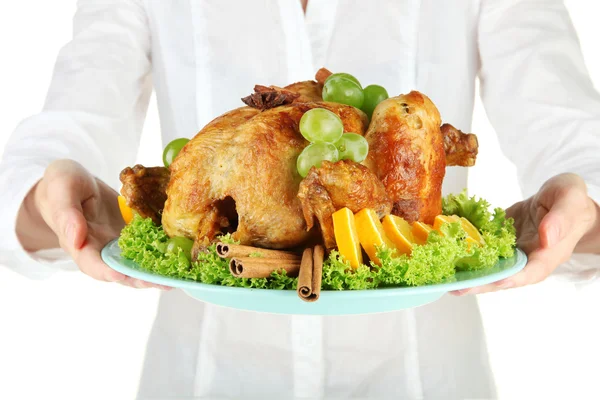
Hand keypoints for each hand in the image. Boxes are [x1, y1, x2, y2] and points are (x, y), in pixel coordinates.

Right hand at [17, 159, 170, 289]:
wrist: (74, 182)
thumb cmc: (63, 185)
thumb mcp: (62, 190)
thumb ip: (67, 214)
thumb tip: (76, 239)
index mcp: (80, 244)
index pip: (92, 264)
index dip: (107, 271)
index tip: (121, 274)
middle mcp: (101, 250)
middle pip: (121, 271)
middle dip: (141, 279)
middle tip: (163, 283)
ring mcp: (119, 245)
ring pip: (138, 264)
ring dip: (156, 273)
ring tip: (176, 279)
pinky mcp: (134, 235)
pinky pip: (148, 246)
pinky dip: (163, 253)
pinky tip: (182, 257)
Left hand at [453, 173, 599, 295]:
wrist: (562, 200)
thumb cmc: (572, 200)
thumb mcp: (570, 201)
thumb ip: (560, 219)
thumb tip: (547, 236)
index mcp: (548, 254)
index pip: (529, 273)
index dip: (510, 279)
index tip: (491, 281)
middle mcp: (527, 259)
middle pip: (503, 277)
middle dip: (479, 283)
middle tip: (455, 287)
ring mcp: (512, 252)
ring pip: (489, 267)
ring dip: (468, 273)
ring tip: (444, 279)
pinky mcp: (500, 243)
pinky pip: (482, 251)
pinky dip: (464, 252)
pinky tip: (444, 252)